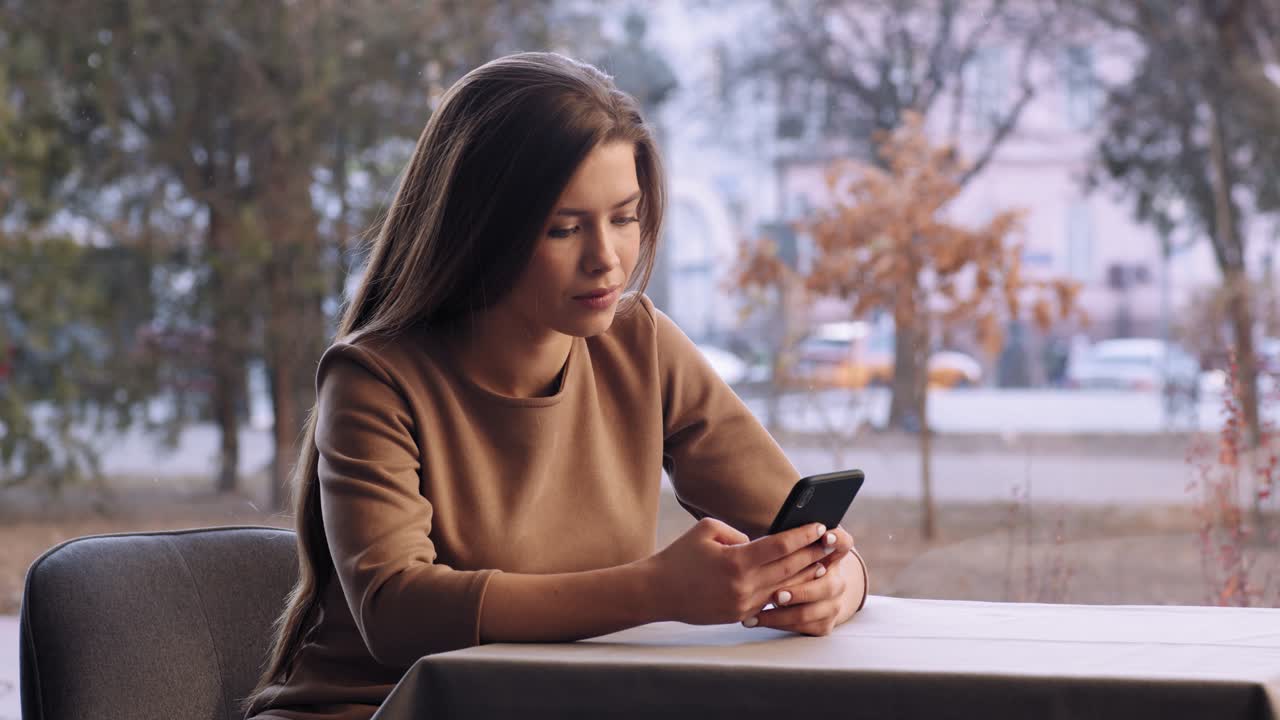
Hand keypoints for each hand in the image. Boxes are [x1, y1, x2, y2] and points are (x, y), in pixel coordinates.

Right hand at [646, 518, 837, 625]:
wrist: (657, 593)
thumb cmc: (679, 556)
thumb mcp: (707, 530)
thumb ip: (738, 533)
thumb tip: (758, 542)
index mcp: (736, 561)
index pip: (780, 546)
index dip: (802, 535)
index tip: (820, 526)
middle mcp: (744, 585)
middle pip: (789, 568)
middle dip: (814, 554)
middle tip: (834, 542)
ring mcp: (743, 605)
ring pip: (785, 588)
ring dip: (807, 575)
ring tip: (826, 563)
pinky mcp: (740, 616)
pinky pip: (769, 602)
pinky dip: (787, 591)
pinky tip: (800, 583)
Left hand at [746, 526, 863, 635]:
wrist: (808, 593)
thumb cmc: (791, 563)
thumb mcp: (791, 548)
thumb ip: (786, 539)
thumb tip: (759, 534)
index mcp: (832, 554)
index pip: (843, 542)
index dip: (836, 539)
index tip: (824, 536)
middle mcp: (838, 579)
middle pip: (828, 585)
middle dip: (800, 591)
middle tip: (777, 595)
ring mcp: (834, 603)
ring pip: (811, 612)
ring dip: (783, 614)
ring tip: (758, 613)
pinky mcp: (825, 623)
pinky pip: (803, 627)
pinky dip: (778, 624)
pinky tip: (757, 620)